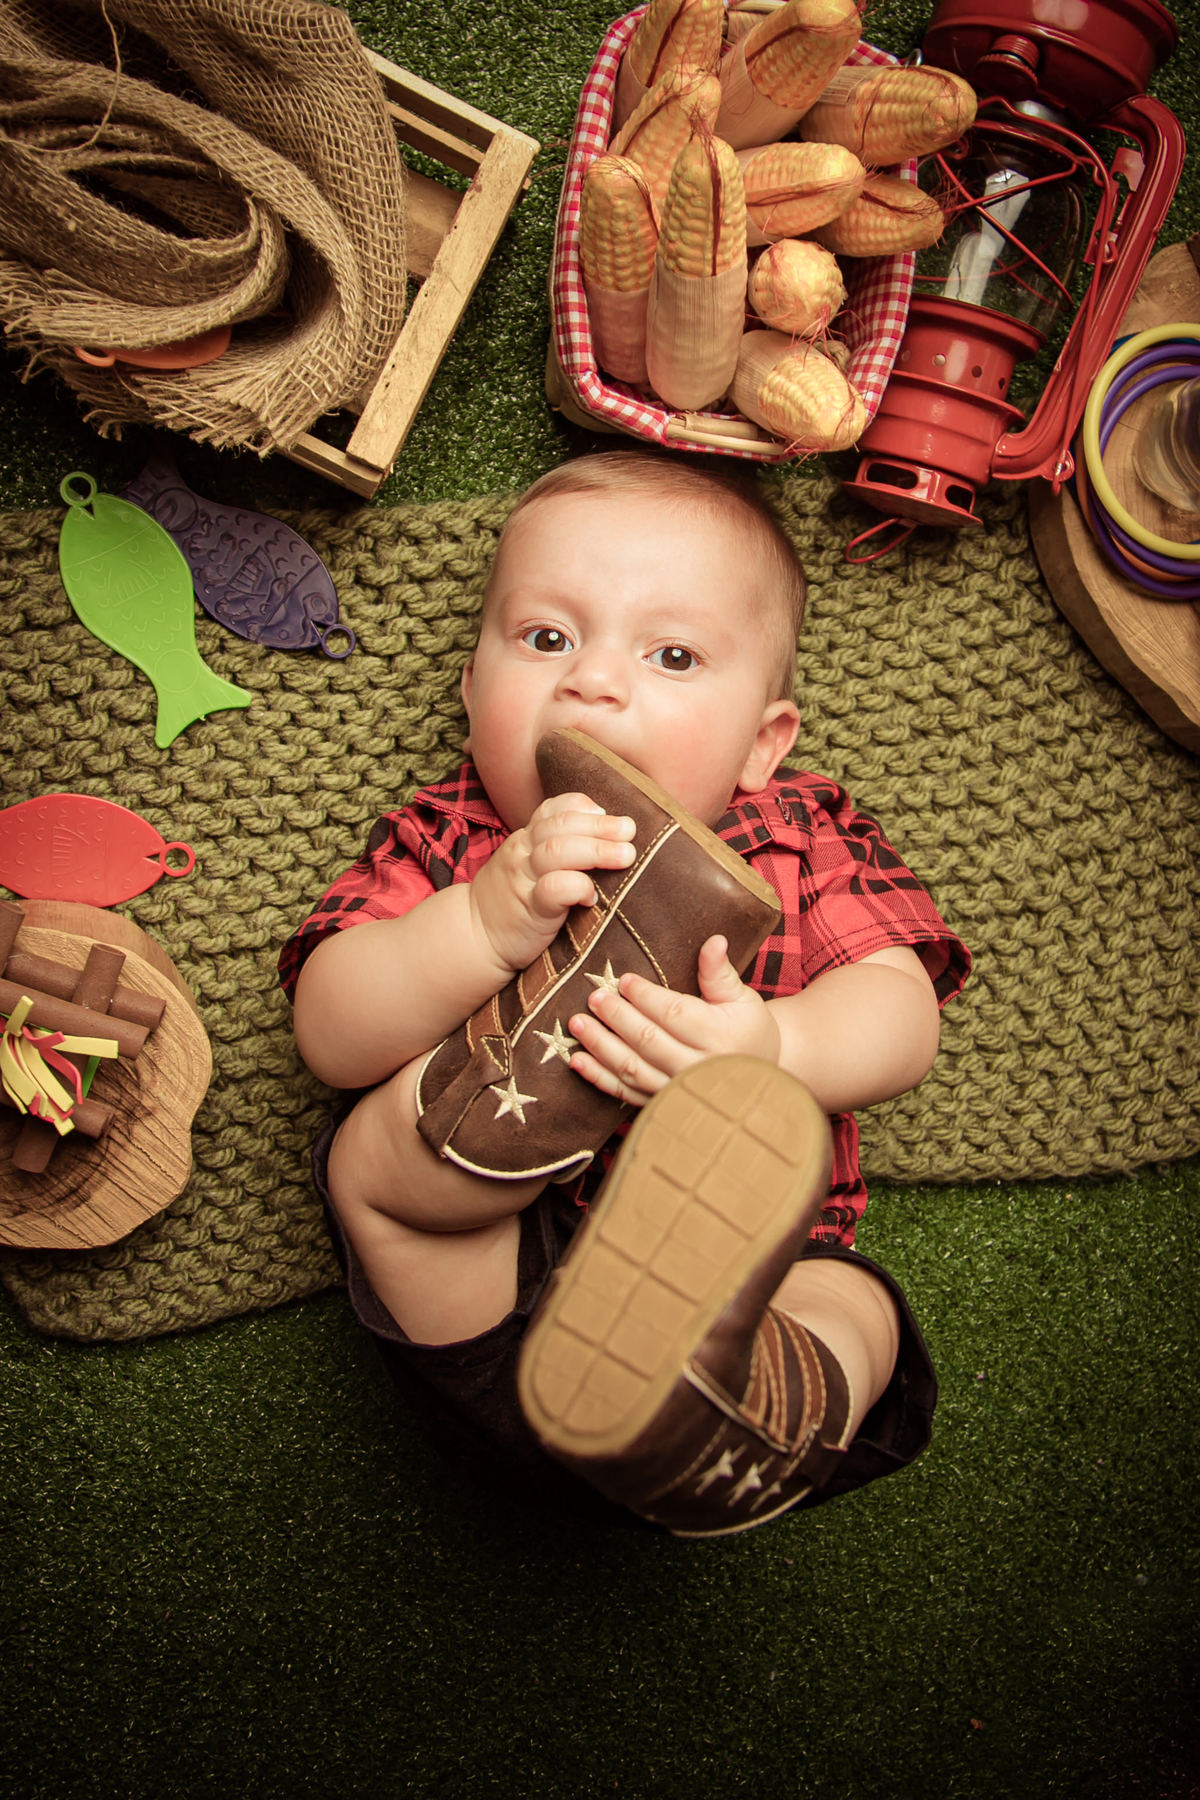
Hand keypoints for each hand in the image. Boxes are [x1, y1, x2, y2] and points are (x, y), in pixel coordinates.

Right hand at [469, 792, 635, 973]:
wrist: (476, 937)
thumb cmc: (515, 901)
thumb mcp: (529, 865)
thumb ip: (559, 848)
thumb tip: (611, 838)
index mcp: (526, 838)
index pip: (552, 809)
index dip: (582, 806)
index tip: (608, 813)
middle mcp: (523, 852)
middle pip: (560, 825)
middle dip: (600, 826)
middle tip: (630, 831)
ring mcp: (524, 879)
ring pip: (557, 851)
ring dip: (596, 849)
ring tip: (626, 855)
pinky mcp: (530, 910)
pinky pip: (553, 889)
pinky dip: (577, 886)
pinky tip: (593, 895)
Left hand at [567, 935, 781, 1106]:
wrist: (757, 1077)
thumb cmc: (747, 1029)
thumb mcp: (741, 998)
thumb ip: (719, 972)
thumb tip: (714, 940)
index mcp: (718, 1036)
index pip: (674, 1013)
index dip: (646, 996)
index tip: (623, 980)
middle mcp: (697, 1067)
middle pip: (648, 1040)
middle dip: (617, 1016)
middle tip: (594, 997)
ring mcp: (678, 1089)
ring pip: (632, 1068)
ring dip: (600, 1045)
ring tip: (577, 1023)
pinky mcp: (662, 1103)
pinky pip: (625, 1093)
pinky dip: (599, 1078)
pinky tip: (577, 1060)